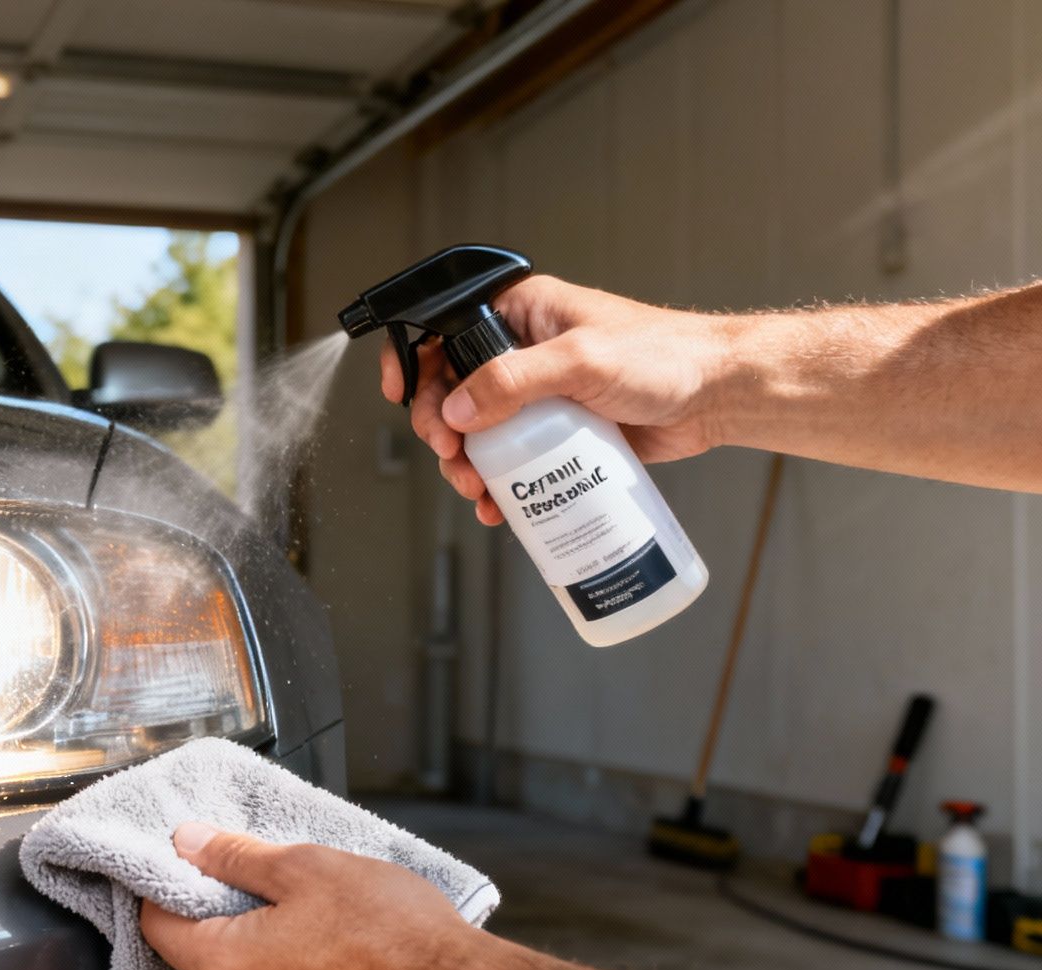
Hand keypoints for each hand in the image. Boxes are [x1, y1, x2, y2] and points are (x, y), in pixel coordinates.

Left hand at [138, 822, 495, 969]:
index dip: (169, 883)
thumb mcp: (306, 868)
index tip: (195, 857)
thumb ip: (235, 856)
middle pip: (196, 951)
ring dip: (257, 939)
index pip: (156, 924)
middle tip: (263, 873)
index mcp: (223, 966)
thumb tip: (188, 841)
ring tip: (306, 907)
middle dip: (219, 909)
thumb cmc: (392, 934)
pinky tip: (326, 943)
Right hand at [382, 275, 731, 524]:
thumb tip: (455, 411)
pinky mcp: (560, 432)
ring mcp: (540, 394)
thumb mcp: (580, 361)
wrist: (719, 395)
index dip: (413, 360)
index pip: (445, 329)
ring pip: (478, 431)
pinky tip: (498, 507)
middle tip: (451, 457)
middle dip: (441, 429)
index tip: (401, 395)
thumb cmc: (665, 358)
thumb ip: (513, 380)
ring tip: (477, 490)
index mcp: (521, 312)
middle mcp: (524, 350)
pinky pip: (514, 460)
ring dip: (466, 465)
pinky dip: (499, 486)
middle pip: (452, 390)